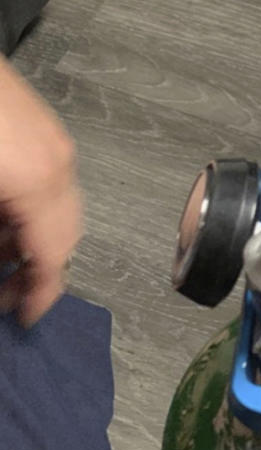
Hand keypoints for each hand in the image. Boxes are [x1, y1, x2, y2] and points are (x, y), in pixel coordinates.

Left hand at [0, 57, 81, 325]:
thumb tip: (2, 271)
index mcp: (40, 180)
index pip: (55, 254)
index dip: (40, 294)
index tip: (27, 321)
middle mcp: (58, 162)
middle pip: (65, 232)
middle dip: (34, 269)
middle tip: (5, 297)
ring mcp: (53, 142)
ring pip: (57, 207)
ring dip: (27, 240)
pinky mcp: (40, 128)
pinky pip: (46, 182)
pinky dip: (25, 211)